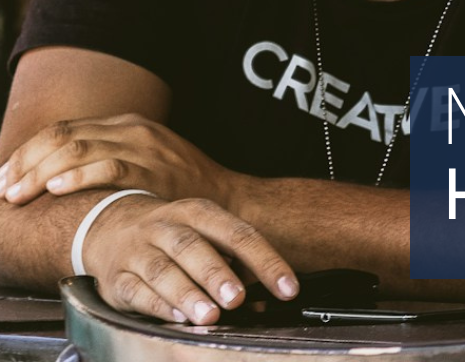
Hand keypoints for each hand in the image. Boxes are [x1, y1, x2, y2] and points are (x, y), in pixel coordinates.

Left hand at [0, 114, 240, 207]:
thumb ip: (105, 158)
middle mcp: (131, 130)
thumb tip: (52, 175)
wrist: (227, 200)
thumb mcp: (143, 159)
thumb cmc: (178, 186)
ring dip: (39, 174)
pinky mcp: (154, 171)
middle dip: (24, 164)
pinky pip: (108, 168)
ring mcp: (144, 148)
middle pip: (62, 136)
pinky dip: (77, 177)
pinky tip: (56, 190)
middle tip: (3, 191)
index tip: (4, 177)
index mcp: (125, 124)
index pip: (62, 129)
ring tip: (17, 195)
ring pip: (77, 149)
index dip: (26, 152)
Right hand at [79, 193, 299, 323]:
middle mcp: (166, 227)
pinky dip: (158, 306)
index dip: (266, 261)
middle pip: (192, 247)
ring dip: (187, 294)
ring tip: (209, 315)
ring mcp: (138, 251)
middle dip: (216, 274)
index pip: (238, 234)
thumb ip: (234, 264)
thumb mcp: (205, 235)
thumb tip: (263, 299)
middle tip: (237, 298)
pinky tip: (177, 318)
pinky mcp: (116, 278)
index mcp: (198, 213)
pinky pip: (136, 292)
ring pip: (162, 270)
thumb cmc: (174, 237)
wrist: (109, 226)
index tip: (287, 287)